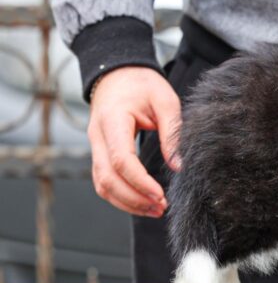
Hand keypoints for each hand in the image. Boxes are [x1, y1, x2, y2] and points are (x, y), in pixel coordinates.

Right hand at [88, 67, 181, 216]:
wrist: (118, 73)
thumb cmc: (143, 84)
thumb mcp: (165, 100)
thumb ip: (171, 133)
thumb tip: (178, 166)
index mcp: (112, 120)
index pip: (121, 160)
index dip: (140, 182)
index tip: (160, 195)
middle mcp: (97, 136)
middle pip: (107, 178)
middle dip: (134, 198)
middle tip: (161, 207)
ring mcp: (95, 146)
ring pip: (102, 184)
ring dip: (127, 202)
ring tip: (155, 210)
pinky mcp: (100, 152)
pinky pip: (104, 180)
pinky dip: (121, 195)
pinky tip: (143, 201)